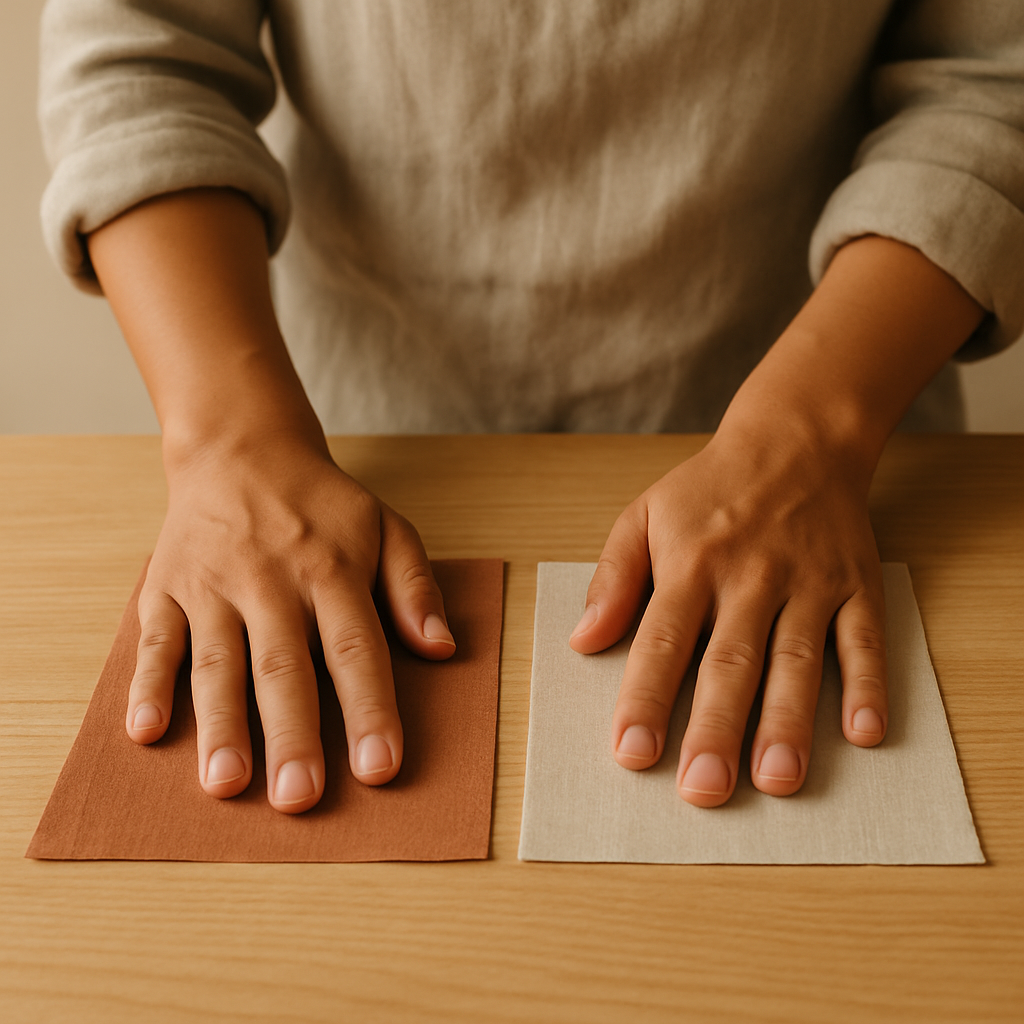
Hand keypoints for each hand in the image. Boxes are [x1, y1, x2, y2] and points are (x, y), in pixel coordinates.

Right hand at [123, 433, 455, 812]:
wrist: (241, 450)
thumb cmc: (321, 504)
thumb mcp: (386, 527)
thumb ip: (415, 588)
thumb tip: (444, 649)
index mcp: (333, 570)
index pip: (355, 648)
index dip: (368, 709)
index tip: (379, 768)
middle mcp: (271, 581)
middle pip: (283, 667)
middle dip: (291, 735)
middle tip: (298, 799)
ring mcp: (214, 586)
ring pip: (217, 662)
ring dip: (221, 725)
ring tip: (226, 785)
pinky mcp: (168, 588)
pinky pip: (157, 639)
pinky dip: (149, 684)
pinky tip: (146, 732)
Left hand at [569, 421, 887, 806]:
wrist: (796, 439)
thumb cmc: (709, 489)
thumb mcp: (642, 515)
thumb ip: (612, 578)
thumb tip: (583, 641)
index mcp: (691, 563)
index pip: (662, 640)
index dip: (645, 698)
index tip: (631, 754)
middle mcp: (749, 576)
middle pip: (730, 661)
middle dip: (715, 728)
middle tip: (704, 790)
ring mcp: (807, 581)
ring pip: (796, 658)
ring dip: (787, 721)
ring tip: (776, 781)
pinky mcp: (855, 585)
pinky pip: (864, 638)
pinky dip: (866, 684)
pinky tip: (863, 733)